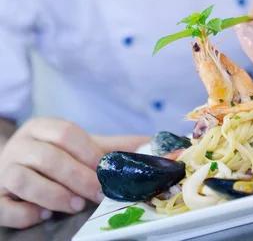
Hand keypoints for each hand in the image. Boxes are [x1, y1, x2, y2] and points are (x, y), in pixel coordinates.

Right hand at [0, 117, 148, 228]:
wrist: (10, 166)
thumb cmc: (51, 156)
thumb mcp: (78, 146)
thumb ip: (109, 146)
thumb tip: (148, 144)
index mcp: (41, 127)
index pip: (66, 132)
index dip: (88, 152)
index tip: (106, 171)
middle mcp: (20, 145)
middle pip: (49, 157)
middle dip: (77, 177)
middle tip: (97, 193)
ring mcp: (3, 170)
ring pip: (24, 179)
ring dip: (53, 194)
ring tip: (74, 205)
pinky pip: (4, 206)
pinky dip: (25, 213)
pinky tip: (43, 215)